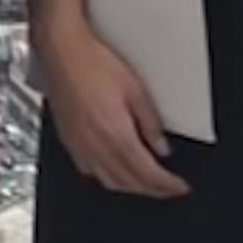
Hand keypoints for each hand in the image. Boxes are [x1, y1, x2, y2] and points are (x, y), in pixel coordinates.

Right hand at [42, 30, 185, 199]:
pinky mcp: (68, 142)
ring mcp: (79, 147)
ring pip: (109, 182)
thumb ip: (150, 123)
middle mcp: (96, 147)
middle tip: (168, 188)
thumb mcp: (135, 90)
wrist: (62, 52)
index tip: (180, 187)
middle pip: (130, 183)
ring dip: (131, 187)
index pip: (148, 173)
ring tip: (146, 184)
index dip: (167, 185)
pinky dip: (108, 178)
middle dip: (153, 190)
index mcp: (116, 135)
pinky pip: (90, 173)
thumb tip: (161, 146)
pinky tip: (114, 172)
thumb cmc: (93, 63)